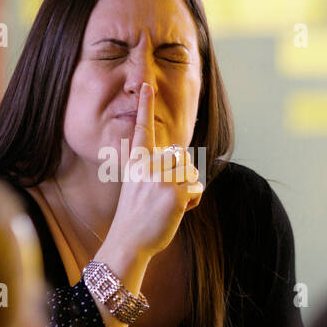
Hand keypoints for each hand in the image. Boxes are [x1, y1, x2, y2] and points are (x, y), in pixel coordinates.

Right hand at [108, 83, 203, 257]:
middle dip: (182, 173)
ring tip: (170, 204)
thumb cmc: (135, 216)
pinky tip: (178, 211)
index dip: (144, 106)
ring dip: (189, 188)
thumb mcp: (137, 186)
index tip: (145, 85)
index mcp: (136, 162)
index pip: (141, 129)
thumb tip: (184, 162)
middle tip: (165, 195)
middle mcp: (147, 166)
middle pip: (181, 154)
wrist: (128, 241)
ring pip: (192, 171)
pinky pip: (197, 188)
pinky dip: (193, 201)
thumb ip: (155, 170)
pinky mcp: (175, 194)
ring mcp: (161, 179)